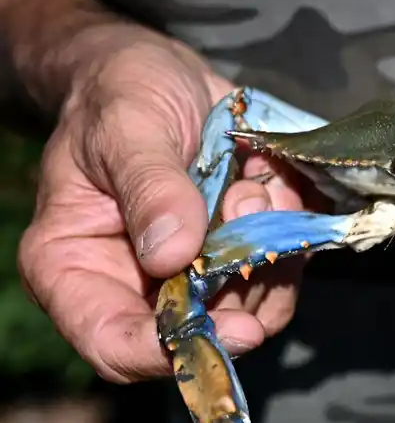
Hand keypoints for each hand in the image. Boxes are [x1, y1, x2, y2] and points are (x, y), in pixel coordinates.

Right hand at [17, 27, 305, 381]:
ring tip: (251, 183)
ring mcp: (195, 274)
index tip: (232, 329)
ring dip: (270, 252)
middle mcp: (136, 284)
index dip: (170, 352)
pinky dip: (290, 234)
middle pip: (198, 335)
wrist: (162, 71)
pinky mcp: (240, 255)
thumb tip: (171, 255)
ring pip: (251, 306)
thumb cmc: (120, 92)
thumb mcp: (126, 125)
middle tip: (248, 208)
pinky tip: (272, 184)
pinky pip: (281, 270)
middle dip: (240, 287)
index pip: (113, 343)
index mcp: (76, 265)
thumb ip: (149, 187)